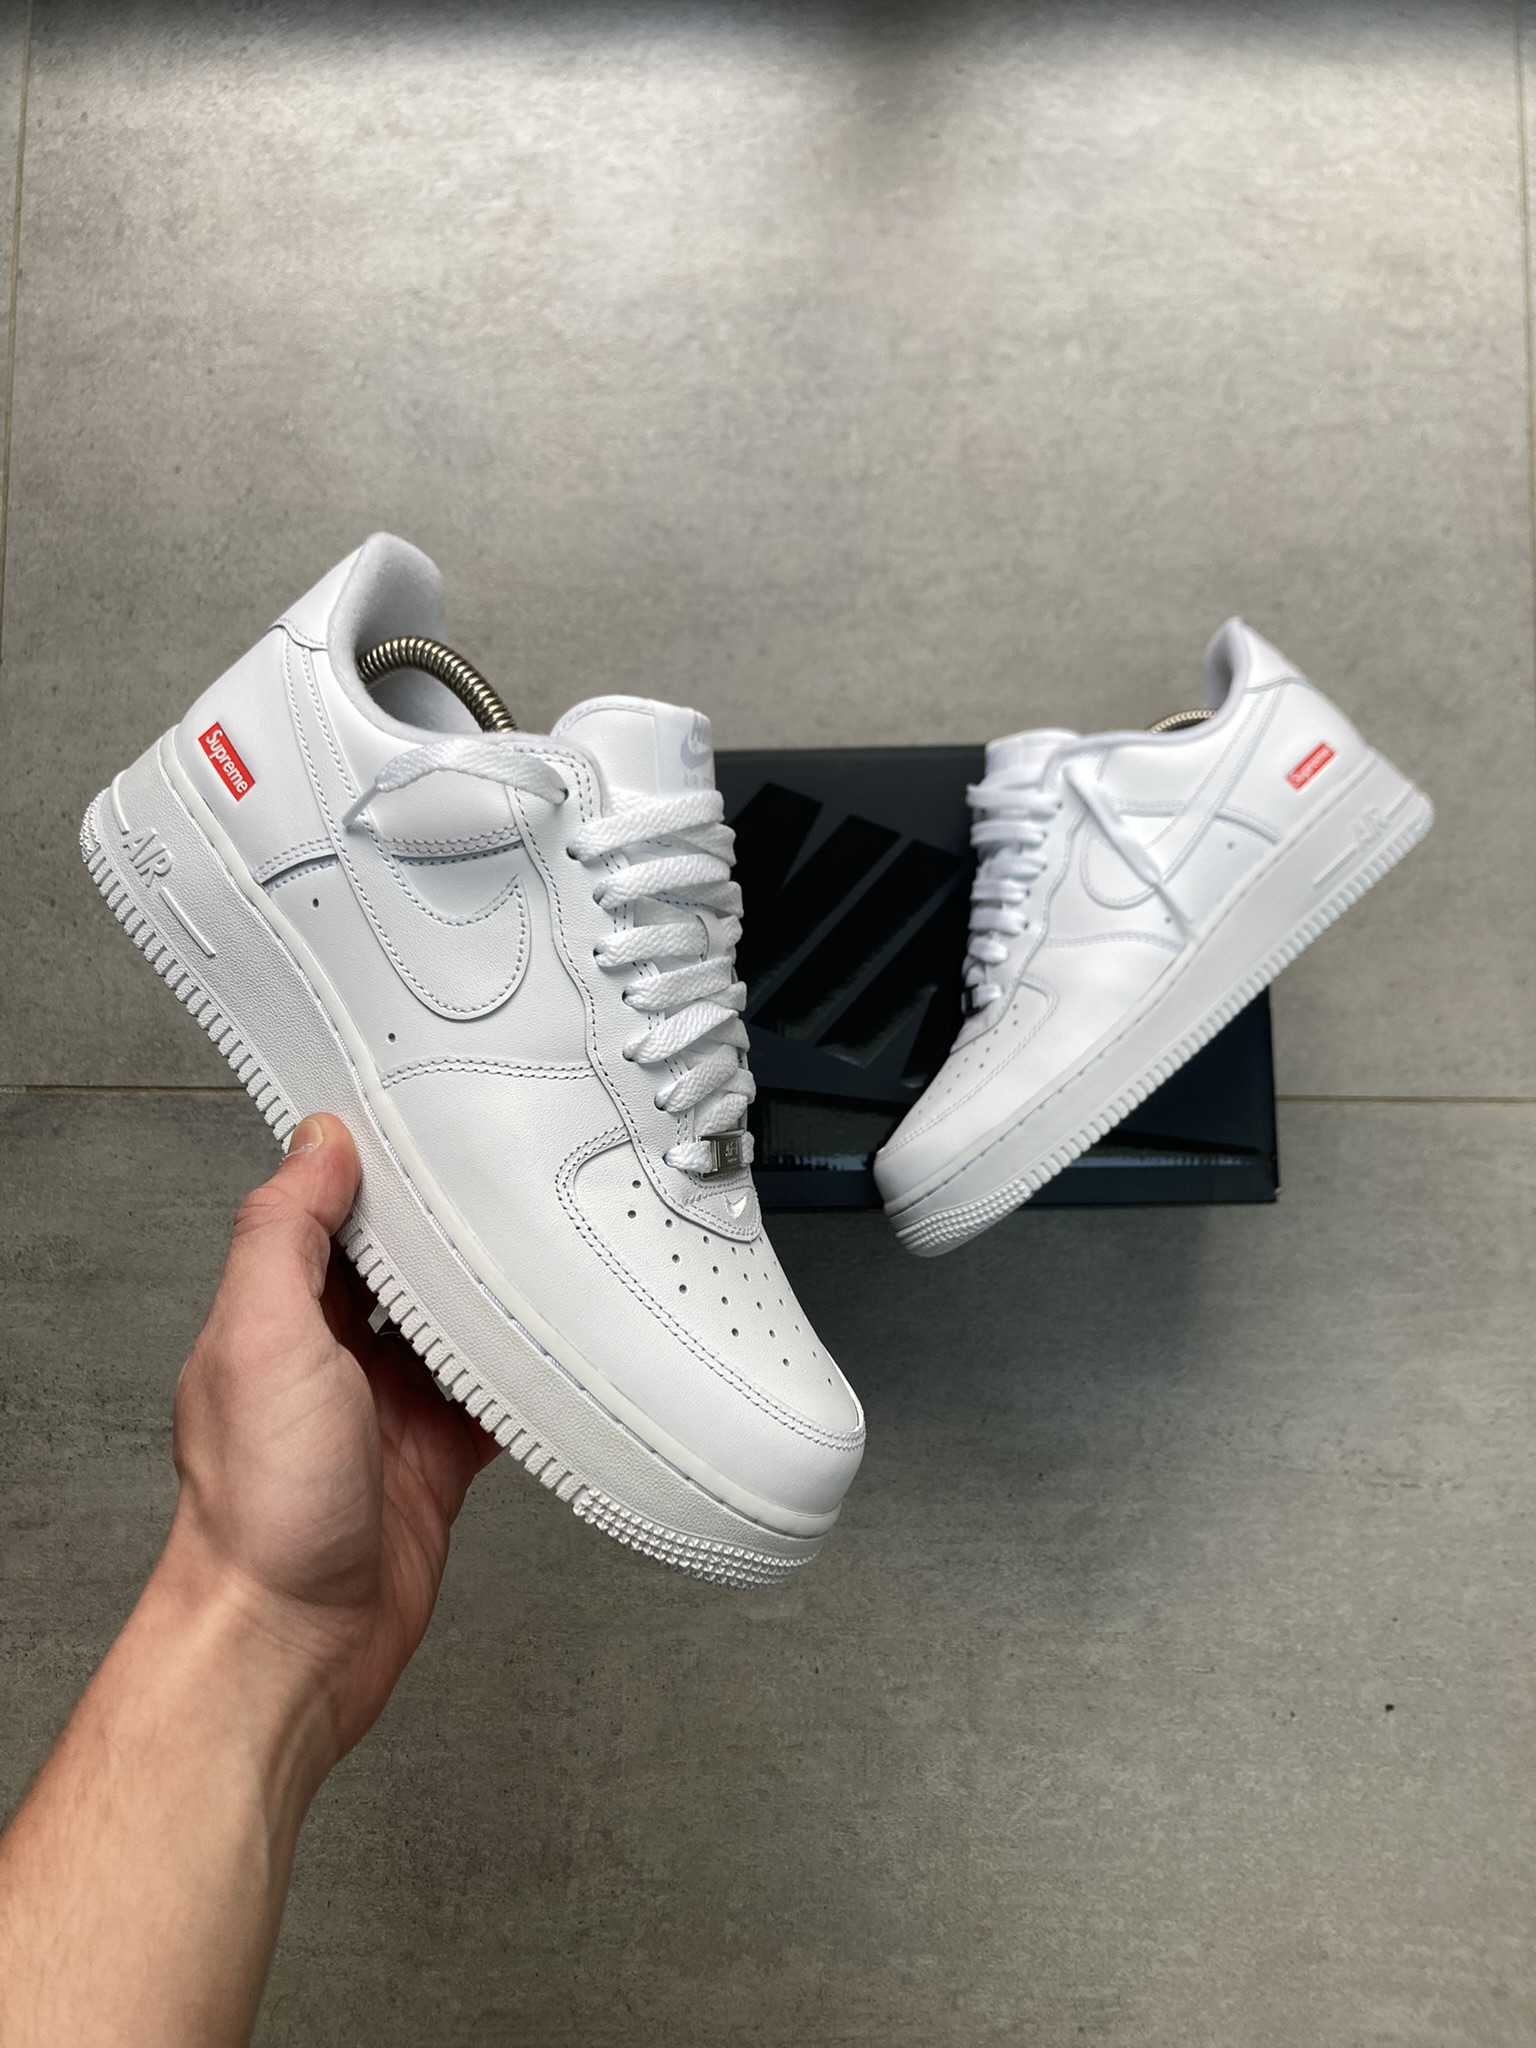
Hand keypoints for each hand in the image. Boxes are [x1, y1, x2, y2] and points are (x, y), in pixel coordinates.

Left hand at [165, 1112, 500, 1764]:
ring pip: (450, 1332)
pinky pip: (489, 1403)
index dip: (368, 1172)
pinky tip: (551, 1354)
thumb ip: (285, 1234)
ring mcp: (381, 1414)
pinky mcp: (431, 1464)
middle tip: (502, 1182)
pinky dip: (522, 1380)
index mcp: (273, 1320)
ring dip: (489, 1302)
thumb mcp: (259, 1338)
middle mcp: (324, 1363)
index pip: (324, 1219)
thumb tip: (314, 1143)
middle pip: (398, 1272)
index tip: (421, 1127)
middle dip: (443, 1233)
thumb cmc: (257, 1512)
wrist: (289, 1643)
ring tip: (540, 1252)